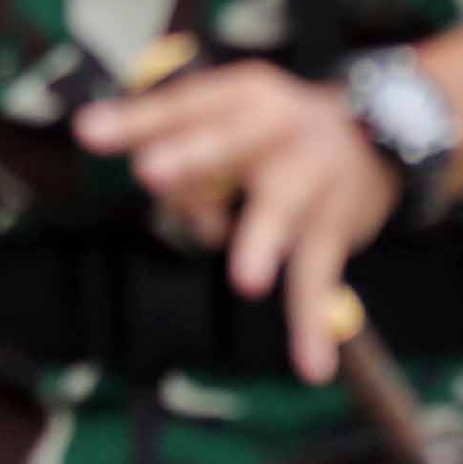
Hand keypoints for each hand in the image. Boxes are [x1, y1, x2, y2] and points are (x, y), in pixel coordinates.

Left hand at [76, 60, 404, 384]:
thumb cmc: (269, 126)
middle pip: (229, 144)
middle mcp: (279, 130)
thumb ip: (156, 122)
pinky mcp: (332, 231)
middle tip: (150, 172)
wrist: (378, 134)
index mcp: (241, 96)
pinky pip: (316, 279)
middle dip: (192, 160)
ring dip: (261, 244)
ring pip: (277, 212)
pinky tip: (312, 367)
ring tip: (246, 281)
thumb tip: (84, 129)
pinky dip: (312, 324)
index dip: (137, 120)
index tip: (88, 133)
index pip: (183, 105)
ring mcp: (311, 182)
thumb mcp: (222, 107)